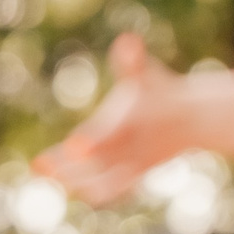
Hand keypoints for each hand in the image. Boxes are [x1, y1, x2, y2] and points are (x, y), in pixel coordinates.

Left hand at [36, 33, 212, 201]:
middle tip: (39, 167)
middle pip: (96, 165)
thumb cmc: (163, 90)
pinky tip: (70, 188)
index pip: (108, 136)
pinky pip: (113, 192)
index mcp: (129, 125)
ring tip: (47, 175)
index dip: (90, 142)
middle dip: (68, 168)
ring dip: (74, 183)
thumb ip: (133, 60)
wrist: (195, 118)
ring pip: (102, 184)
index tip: (72, 147)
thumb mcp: (147, 73)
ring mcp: (134, 167)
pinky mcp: (136, 176)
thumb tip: (128, 39)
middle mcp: (131, 150)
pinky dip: (94, 193)